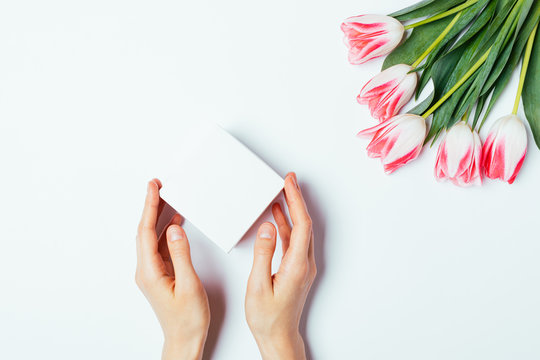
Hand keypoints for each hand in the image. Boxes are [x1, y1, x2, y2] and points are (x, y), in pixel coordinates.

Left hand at [135, 179, 209, 359]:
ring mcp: (152, 272)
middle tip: (158, 185)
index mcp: (149, 272)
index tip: (153, 187)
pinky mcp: (160, 274)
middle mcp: (146, 270)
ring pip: (152, 237)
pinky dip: (167, 230)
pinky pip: (160, 246)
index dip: (149, 206)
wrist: (184, 339)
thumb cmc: (187, 318)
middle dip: (151, 206)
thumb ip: (181, 254)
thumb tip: (174, 229)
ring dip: (159, 217)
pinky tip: (176, 223)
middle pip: (146, 231)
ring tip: (168, 198)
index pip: (145, 231)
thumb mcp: (189, 284)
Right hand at [245, 172, 316, 359]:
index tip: (289, 184)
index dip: (296, 201)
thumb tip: (268, 228)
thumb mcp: (258, 285)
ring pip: (300, 231)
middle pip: (304, 224)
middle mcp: (304, 263)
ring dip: (292, 211)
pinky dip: (287, 226)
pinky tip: (277, 219)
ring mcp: (302, 266)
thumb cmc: (267, 317)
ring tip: (282, 193)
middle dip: (296, 200)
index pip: (301, 224)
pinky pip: (294, 241)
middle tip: (287, 181)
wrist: (278, 336)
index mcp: (297, 265)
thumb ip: (263, 254)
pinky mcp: (297, 269)